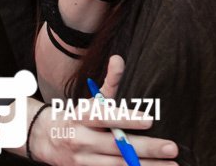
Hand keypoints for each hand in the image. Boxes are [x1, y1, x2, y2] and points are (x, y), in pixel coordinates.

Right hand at [31, 55, 178, 165]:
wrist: (43, 140)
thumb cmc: (76, 118)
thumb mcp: (90, 101)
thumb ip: (109, 83)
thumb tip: (119, 59)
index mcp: (82, 117)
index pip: (105, 117)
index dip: (127, 119)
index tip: (149, 119)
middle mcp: (81, 139)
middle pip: (116, 146)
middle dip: (146, 148)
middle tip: (171, 147)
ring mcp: (82, 161)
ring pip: (117, 165)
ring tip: (170, 165)